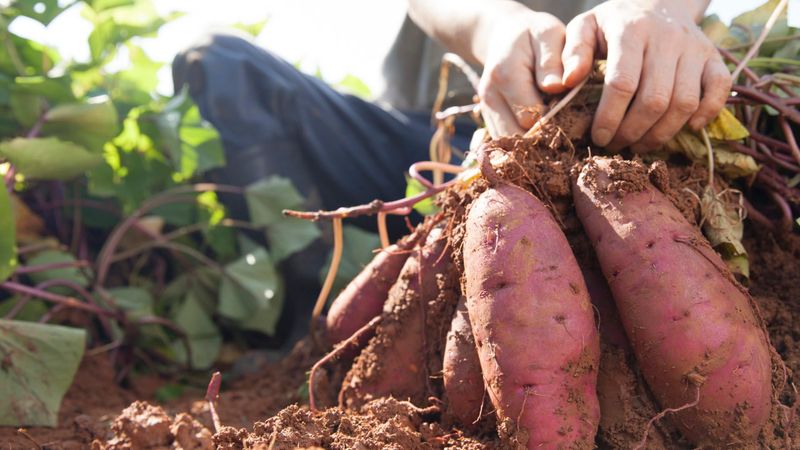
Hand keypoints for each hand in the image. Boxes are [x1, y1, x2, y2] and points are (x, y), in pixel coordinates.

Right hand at [478, 9, 566, 136]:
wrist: (505, 37)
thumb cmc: (534, 35)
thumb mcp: (548, 34)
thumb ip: (552, 60)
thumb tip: (557, 87)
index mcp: (505, 75)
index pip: (531, 116)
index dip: (556, 120)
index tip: (574, 113)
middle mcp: (490, 97)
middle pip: (519, 137)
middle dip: (545, 138)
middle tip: (569, 129)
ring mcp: (486, 111)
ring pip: (510, 146)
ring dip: (534, 146)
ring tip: (556, 135)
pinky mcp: (489, 120)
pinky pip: (506, 144)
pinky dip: (525, 145)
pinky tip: (543, 135)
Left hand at [561, 0, 731, 151]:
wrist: (657, 1)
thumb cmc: (613, 24)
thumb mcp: (584, 28)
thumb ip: (572, 53)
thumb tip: (565, 82)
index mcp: (631, 30)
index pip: (622, 83)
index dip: (609, 117)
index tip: (598, 137)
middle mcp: (668, 38)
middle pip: (654, 99)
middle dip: (633, 131)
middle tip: (616, 145)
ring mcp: (695, 47)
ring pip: (685, 102)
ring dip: (662, 133)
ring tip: (640, 144)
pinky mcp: (714, 56)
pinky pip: (720, 89)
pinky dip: (707, 113)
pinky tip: (687, 128)